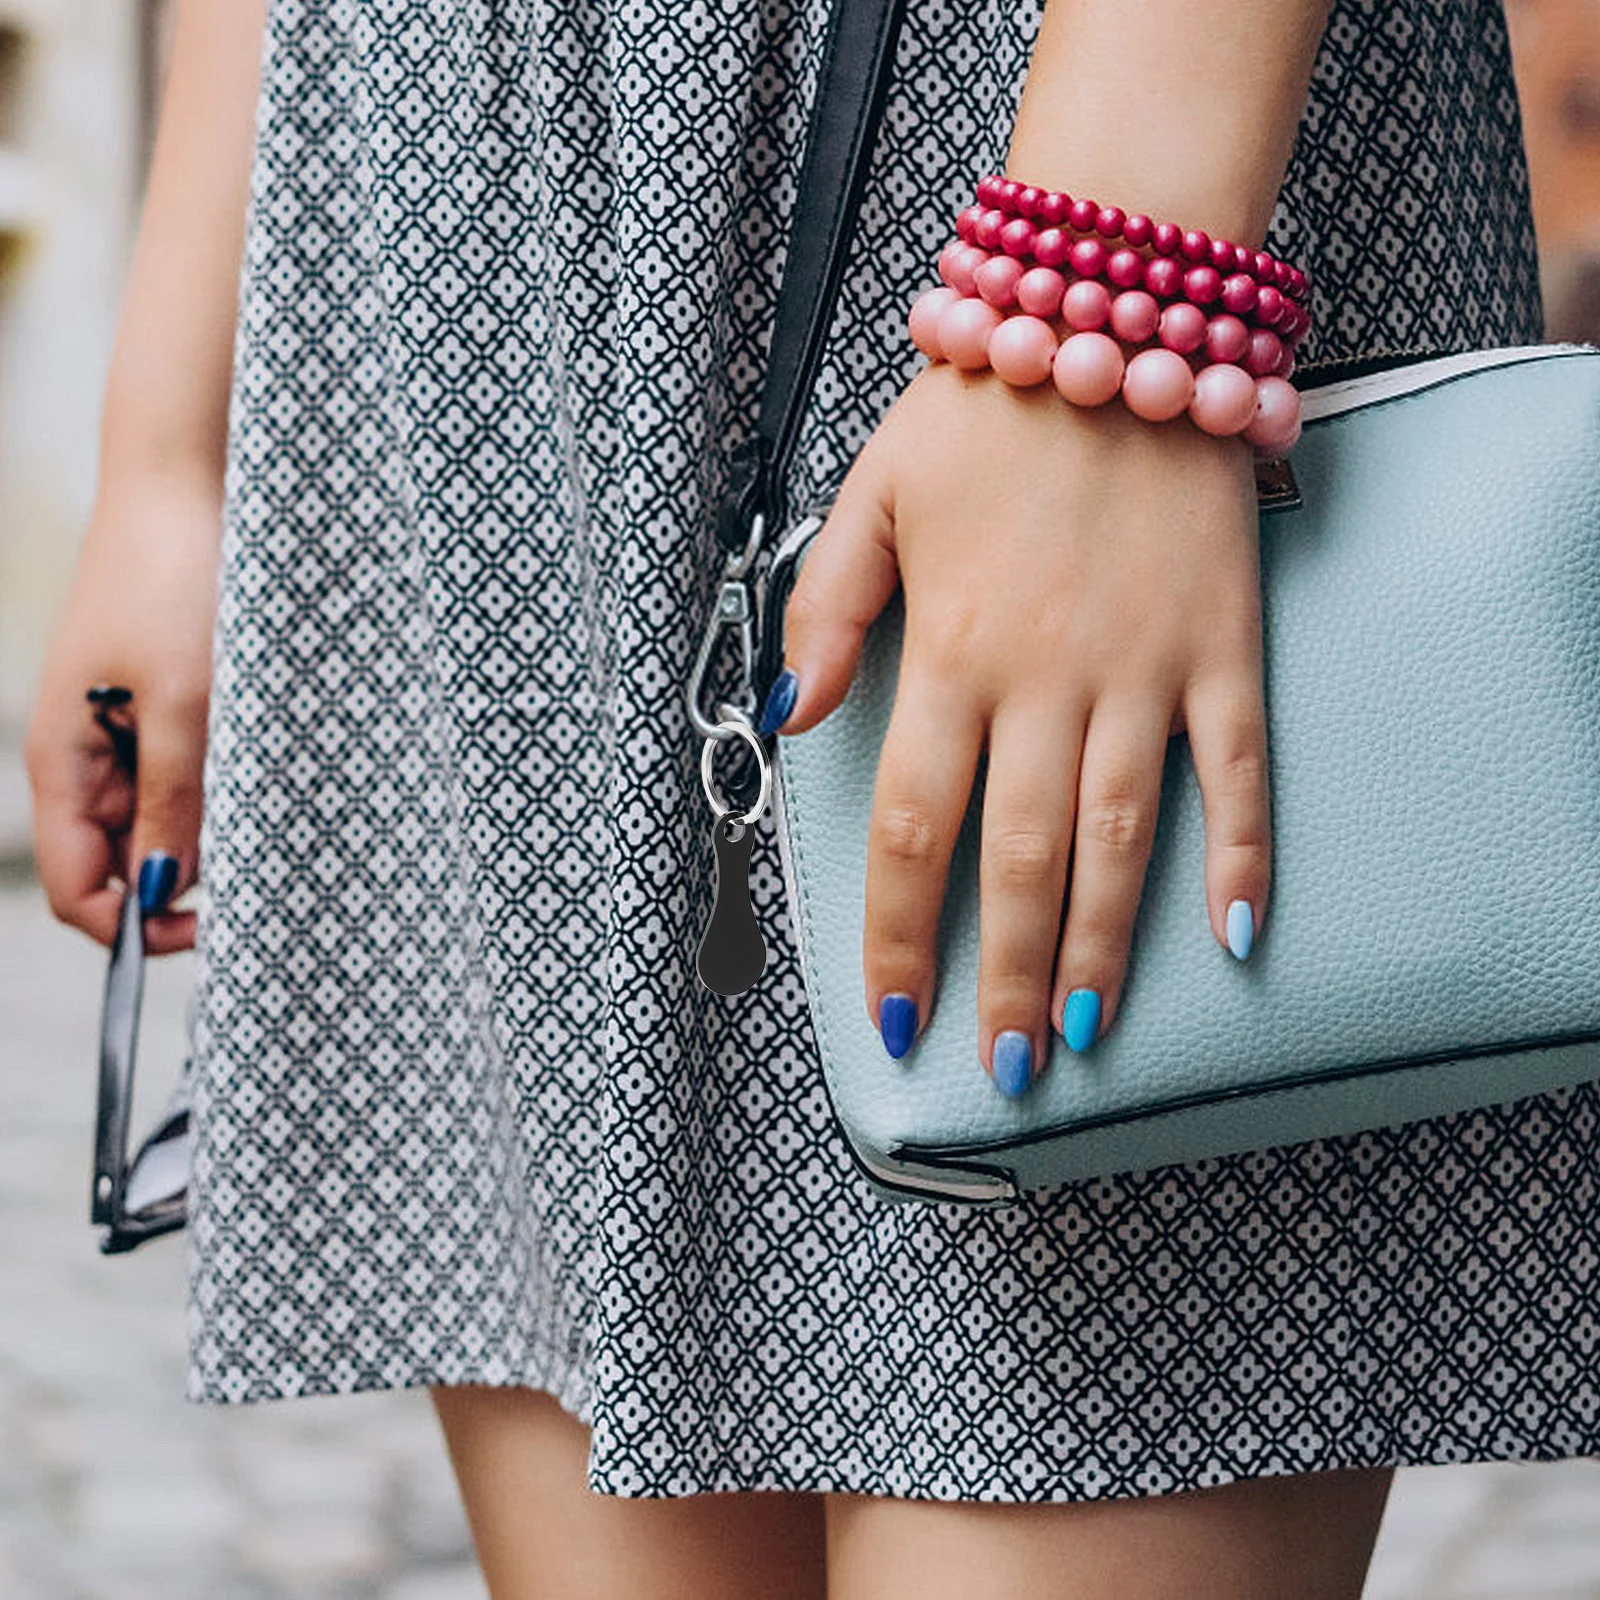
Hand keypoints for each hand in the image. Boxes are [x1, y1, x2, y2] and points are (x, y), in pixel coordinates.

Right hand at [25, 478, 220, 952]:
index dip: (133, 927)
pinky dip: (218, 786)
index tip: (206, 929)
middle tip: (254, 864)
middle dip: (179, 881)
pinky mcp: (161, 707)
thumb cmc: (176, 584)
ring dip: (207, 831)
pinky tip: (256, 766)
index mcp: (62, 764)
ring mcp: (122, 733)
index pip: (78, 890)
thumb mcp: (183, 704)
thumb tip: (160, 892)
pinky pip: (183, 774)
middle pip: (121, 864)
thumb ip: (170, 802)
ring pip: (160, 822)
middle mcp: (84, 758)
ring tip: (260, 799)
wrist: (186, 487)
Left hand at [767, 361, 1270, 1094]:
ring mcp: (1142, 667)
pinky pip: (1237, 767)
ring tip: (1084, 1038)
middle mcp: (1044, 678)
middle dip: (1003, 979)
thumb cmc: (979, 410)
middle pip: (1018, 863)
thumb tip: (792, 718)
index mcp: (948, 651)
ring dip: (1103, 949)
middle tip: (1000, 1069)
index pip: (915, 830)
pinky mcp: (1222, 646)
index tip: (893, 1014)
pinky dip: (1241, 851)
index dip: (901, 934)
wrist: (1112, 315)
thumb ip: (822, 611)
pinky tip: (1237, 934)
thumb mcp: (867, 496)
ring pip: (1119, 837)